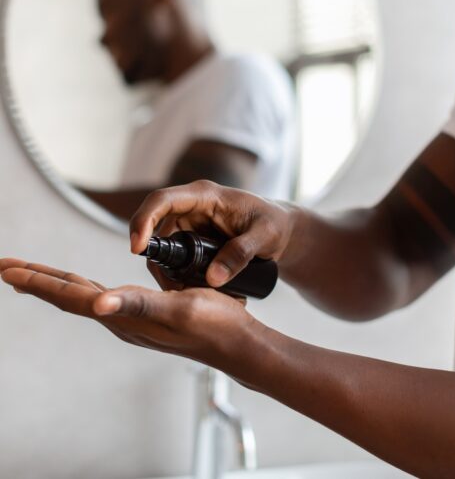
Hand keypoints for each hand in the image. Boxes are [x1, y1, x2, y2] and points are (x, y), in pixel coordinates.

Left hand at [0, 258, 255, 375]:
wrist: (234, 342)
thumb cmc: (212, 326)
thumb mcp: (177, 310)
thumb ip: (138, 305)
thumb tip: (98, 303)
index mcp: (123, 315)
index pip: (70, 296)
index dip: (38, 281)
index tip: (7, 269)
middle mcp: (121, 318)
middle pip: (69, 296)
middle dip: (37, 281)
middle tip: (7, 268)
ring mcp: (132, 319)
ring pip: (84, 297)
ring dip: (57, 284)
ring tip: (36, 276)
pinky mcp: (146, 314)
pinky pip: (105, 297)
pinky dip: (86, 288)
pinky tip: (90, 288)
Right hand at [130, 180, 295, 288]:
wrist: (282, 231)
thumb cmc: (275, 224)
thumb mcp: (264, 237)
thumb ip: (241, 253)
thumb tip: (212, 279)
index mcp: (204, 195)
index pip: (162, 200)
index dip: (143, 220)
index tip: (136, 248)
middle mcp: (191, 207)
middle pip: (155, 231)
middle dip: (158, 262)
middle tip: (173, 291)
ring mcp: (189, 225)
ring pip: (164, 250)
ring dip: (169, 274)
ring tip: (192, 295)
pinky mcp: (192, 241)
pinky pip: (175, 260)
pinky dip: (179, 277)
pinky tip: (194, 293)